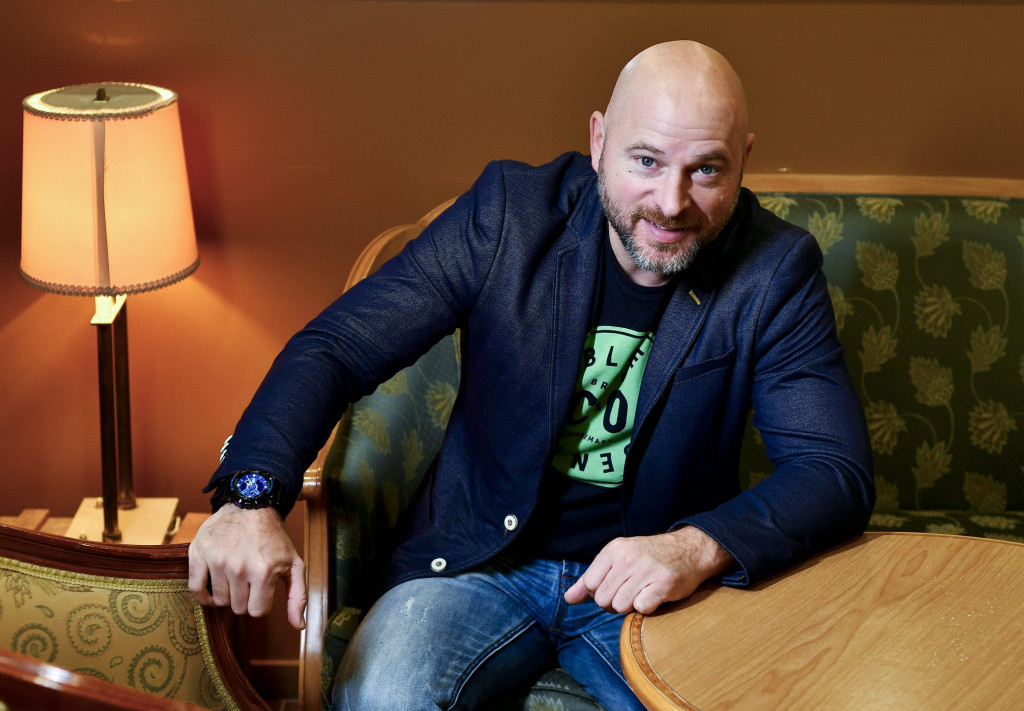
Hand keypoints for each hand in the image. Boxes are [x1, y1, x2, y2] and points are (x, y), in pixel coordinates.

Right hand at [188, 505, 306, 629]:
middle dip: (244, 598)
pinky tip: (211, 588)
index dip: (260, 602)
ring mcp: (217, 560)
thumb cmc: (274, 538)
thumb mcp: (294, 564)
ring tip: (234, 576)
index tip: (262, 588)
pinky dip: (202, 595)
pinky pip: (195, 589)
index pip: (257, 612)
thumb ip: (298, 597)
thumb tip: (298, 626)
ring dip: (226, 593)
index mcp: (264, 572)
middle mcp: (239, 567)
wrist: (252, 505)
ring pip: (218, 601)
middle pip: (237, 608)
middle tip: (248, 579)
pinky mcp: (199, 553)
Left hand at [564, 527, 733, 614]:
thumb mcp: (617, 559)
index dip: (599, 593)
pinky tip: (655, 595)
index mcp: (614, 550)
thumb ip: (589, 579)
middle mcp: (628, 558)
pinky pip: (642, 609)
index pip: (589, 585)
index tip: (614, 587)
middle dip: (614, 603)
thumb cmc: (648, 557)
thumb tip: (568, 598)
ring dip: (631, 606)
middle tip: (630, 591)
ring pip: (620, 606)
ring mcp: (647, 570)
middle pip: (603, 599)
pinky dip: (647, 607)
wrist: (689, 550)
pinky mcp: (664, 584)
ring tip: (642, 592)